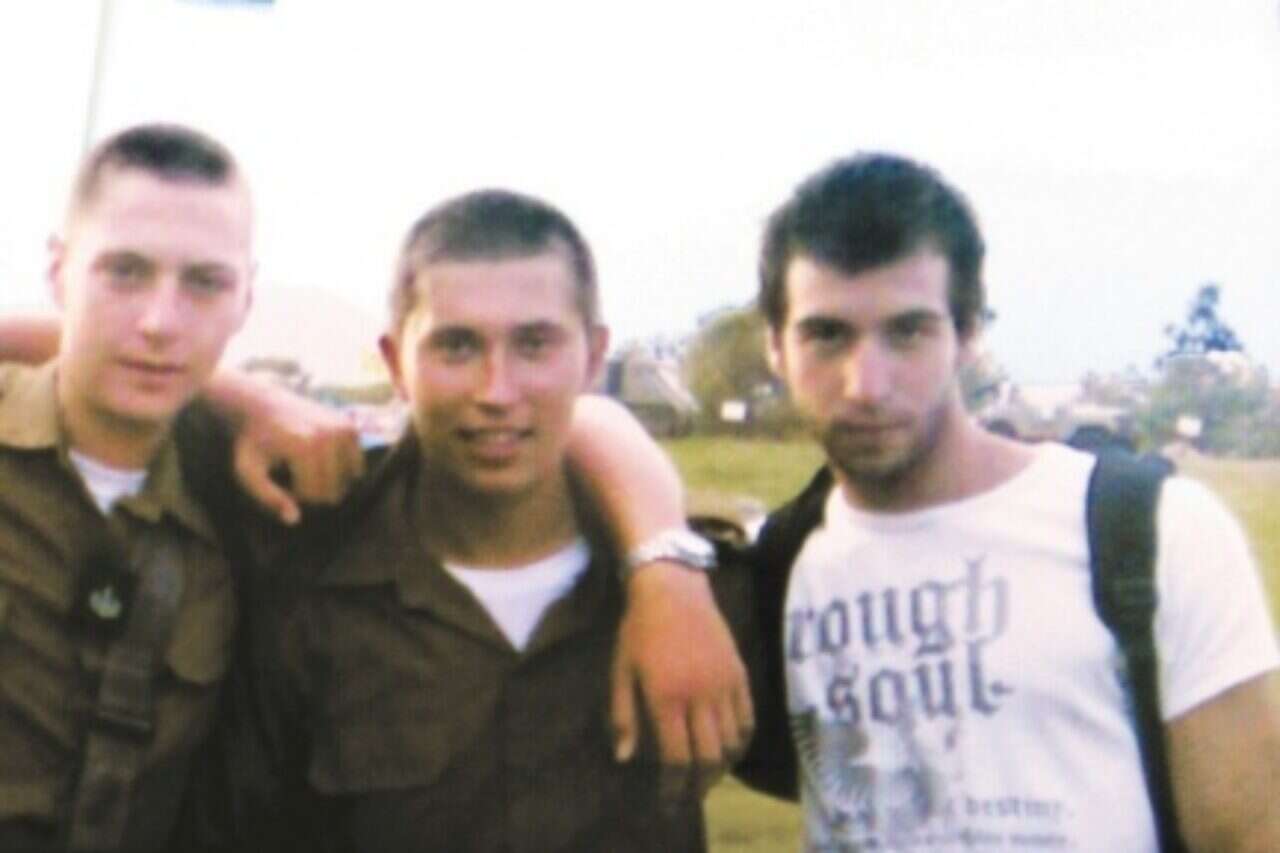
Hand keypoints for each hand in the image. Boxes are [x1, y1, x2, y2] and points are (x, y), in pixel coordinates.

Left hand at [224, 380, 365, 523]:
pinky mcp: (351, 427)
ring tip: (307, 469)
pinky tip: (322, 461)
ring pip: (348, 480)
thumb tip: (294, 520)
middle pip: (333, 490)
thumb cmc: (254, 443)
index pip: (314, 495)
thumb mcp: (248, 472)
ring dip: (329, 481)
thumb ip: (268, 498)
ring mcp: (343, 429)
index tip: (281, 483)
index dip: (296, 497)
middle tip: (294, 477)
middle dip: (314, 491)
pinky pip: (357, 466)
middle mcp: (329, 436)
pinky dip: (342, 470)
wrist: (263, 406)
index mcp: (304, 446)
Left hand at [610, 562, 753, 802]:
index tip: (670, 800)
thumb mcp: (621, 671)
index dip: (675, 785)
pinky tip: (731, 748)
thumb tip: (625, 757)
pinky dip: (742, 740)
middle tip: (690, 795)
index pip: (677, 757)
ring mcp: (723, 685)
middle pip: (709, 756)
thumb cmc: (639, 629)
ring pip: (732, 741)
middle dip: (700, 783)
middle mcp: (699, 696)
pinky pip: (748, 717)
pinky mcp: (739, 674)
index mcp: (666, 697)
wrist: (673, 587)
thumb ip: (623, 715)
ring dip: (722, 766)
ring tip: (708, 775)